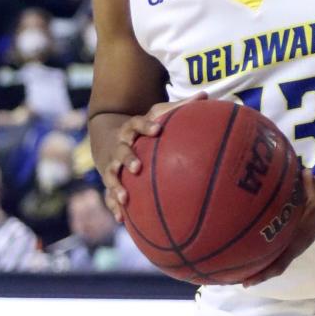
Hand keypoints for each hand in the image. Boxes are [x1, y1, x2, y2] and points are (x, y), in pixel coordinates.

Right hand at [103, 92, 207, 221]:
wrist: (109, 137)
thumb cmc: (144, 126)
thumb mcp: (158, 114)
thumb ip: (180, 107)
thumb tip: (206, 96)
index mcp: (132, 129)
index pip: (137, 124)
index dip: (146, 126)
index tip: (157, 129)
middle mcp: (119, 146)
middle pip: (120, 151)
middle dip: (127, 159)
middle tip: (137, 167)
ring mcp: (112, 164)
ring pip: (111, 176)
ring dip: (116, 187)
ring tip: (125, 198)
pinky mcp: (110, 180)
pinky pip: (109, 195)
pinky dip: (114, 207)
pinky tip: (123, 219)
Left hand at [242, 172, 314, 285]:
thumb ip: (309, 181)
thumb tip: (301, 174)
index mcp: (302, 233)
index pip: (282, 259)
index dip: (265, 272)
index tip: (247, 282)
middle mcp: (299, 242)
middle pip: (276, 265)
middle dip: (257, 274)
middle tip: (234, 278)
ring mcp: (299, 241)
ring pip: (279, 261)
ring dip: (262, 267)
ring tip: (241, 271)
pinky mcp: (299, 237)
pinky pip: (282, 253)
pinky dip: (269, 257)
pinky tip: (256, 253)